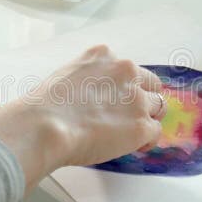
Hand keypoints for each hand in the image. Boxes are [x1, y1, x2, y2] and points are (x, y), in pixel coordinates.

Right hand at [0, 45, 165, 189]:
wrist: (44, 125)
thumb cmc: (44, 106)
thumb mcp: (67, 76)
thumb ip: (89, 81)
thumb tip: (92, 101)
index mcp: (104, 55)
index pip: (128, 69)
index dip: (125, 87)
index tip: (119, 100)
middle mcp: (125, 71)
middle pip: (151, 85)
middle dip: (144, 100)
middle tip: (131, 116)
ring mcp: (136, 99)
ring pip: (158, 107)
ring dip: (147, 119)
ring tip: (132, 134)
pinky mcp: (141, 125)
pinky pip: (156, 132)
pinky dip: (147, 140)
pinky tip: (135, 146)